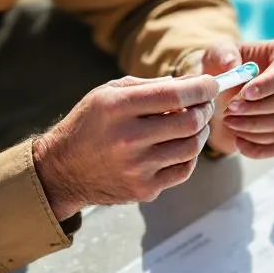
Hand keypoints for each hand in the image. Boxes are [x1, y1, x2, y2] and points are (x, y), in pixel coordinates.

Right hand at [32, 74, 217, 220]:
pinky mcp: (144, 189)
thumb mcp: (108, 93)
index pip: (175, 95)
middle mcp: (128, 138)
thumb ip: (149, 86)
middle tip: (204, 104)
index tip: (211, 84)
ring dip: (200, 132)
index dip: (202, 88)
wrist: (62, 169)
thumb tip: (190, 83)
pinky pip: (183, 170)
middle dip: (205, 109)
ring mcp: (137, 167)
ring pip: (191, 147)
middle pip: (190, 122)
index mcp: (118, 107)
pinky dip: (189, 154)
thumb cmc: (89, 124)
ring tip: (194, 123)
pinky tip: (181, 145)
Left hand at [193, 39, 273, 158]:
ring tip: (228, 121)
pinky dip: (259, 148)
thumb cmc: (224, 64)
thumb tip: (232, 66)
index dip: (269, 84)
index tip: (245, 93)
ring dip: (254, 126)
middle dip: (259, 108)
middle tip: (230, 109)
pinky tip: (238, 142)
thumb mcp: (218, 52)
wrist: (221, 88)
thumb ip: (223, 55)